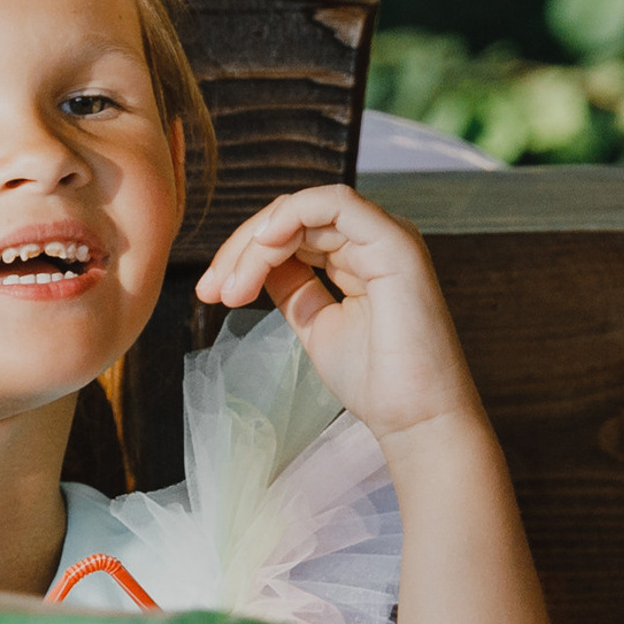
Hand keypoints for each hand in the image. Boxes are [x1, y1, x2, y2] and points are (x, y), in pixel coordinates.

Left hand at [194, 185, 480, 441]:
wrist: (414, 418)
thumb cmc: (374, 381)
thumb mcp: (313, 323)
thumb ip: (290, 287)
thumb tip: (255, 264)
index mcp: (357, 255)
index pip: (289, 233)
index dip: (242, 255)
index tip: (209, 293)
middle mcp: (372, 239)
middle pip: (290, 219)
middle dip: (239, 250)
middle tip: (210, 290)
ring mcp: (386, 237)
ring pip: (303, 211)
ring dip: (255, 244)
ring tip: (232, 288)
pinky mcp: (395, 244)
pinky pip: (336, 204)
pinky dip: (292, 216)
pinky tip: (263, 244)